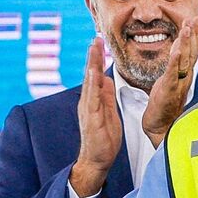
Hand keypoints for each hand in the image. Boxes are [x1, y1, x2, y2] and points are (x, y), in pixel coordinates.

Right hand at [70, 38, 123, 197]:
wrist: (97, 160)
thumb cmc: (103, 139)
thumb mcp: (109, 112)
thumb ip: (106, 96)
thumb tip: (106, 79)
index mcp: (93, 100)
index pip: (95, 74)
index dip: (97, 58)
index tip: (100, 41)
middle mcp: (88, 101)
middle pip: (90, 74)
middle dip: (93, 55)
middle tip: (96, 37)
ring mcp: (88, 109)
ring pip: (90, 82)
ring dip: (92, 64)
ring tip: (94, 48)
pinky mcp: (91, 118)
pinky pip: (92, 98)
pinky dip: (93, 84)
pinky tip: (95, 73)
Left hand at [141, 15, 197, 145]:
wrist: (160, 126)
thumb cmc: (164, 103)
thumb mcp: (171, 79)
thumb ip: (177, 63)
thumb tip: (179, 46)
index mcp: (185, 73)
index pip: (192, 50)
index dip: (195, 34)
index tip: (196, 17)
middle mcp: (185, 76)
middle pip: (192, 51)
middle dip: (194, 33)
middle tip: (196, 16)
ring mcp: (178, 82)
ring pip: (184, 59)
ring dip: (186, 42)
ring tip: (187, 26)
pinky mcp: (168, 90)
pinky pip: (173, 73)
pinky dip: (175, 60)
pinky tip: (176, 49)